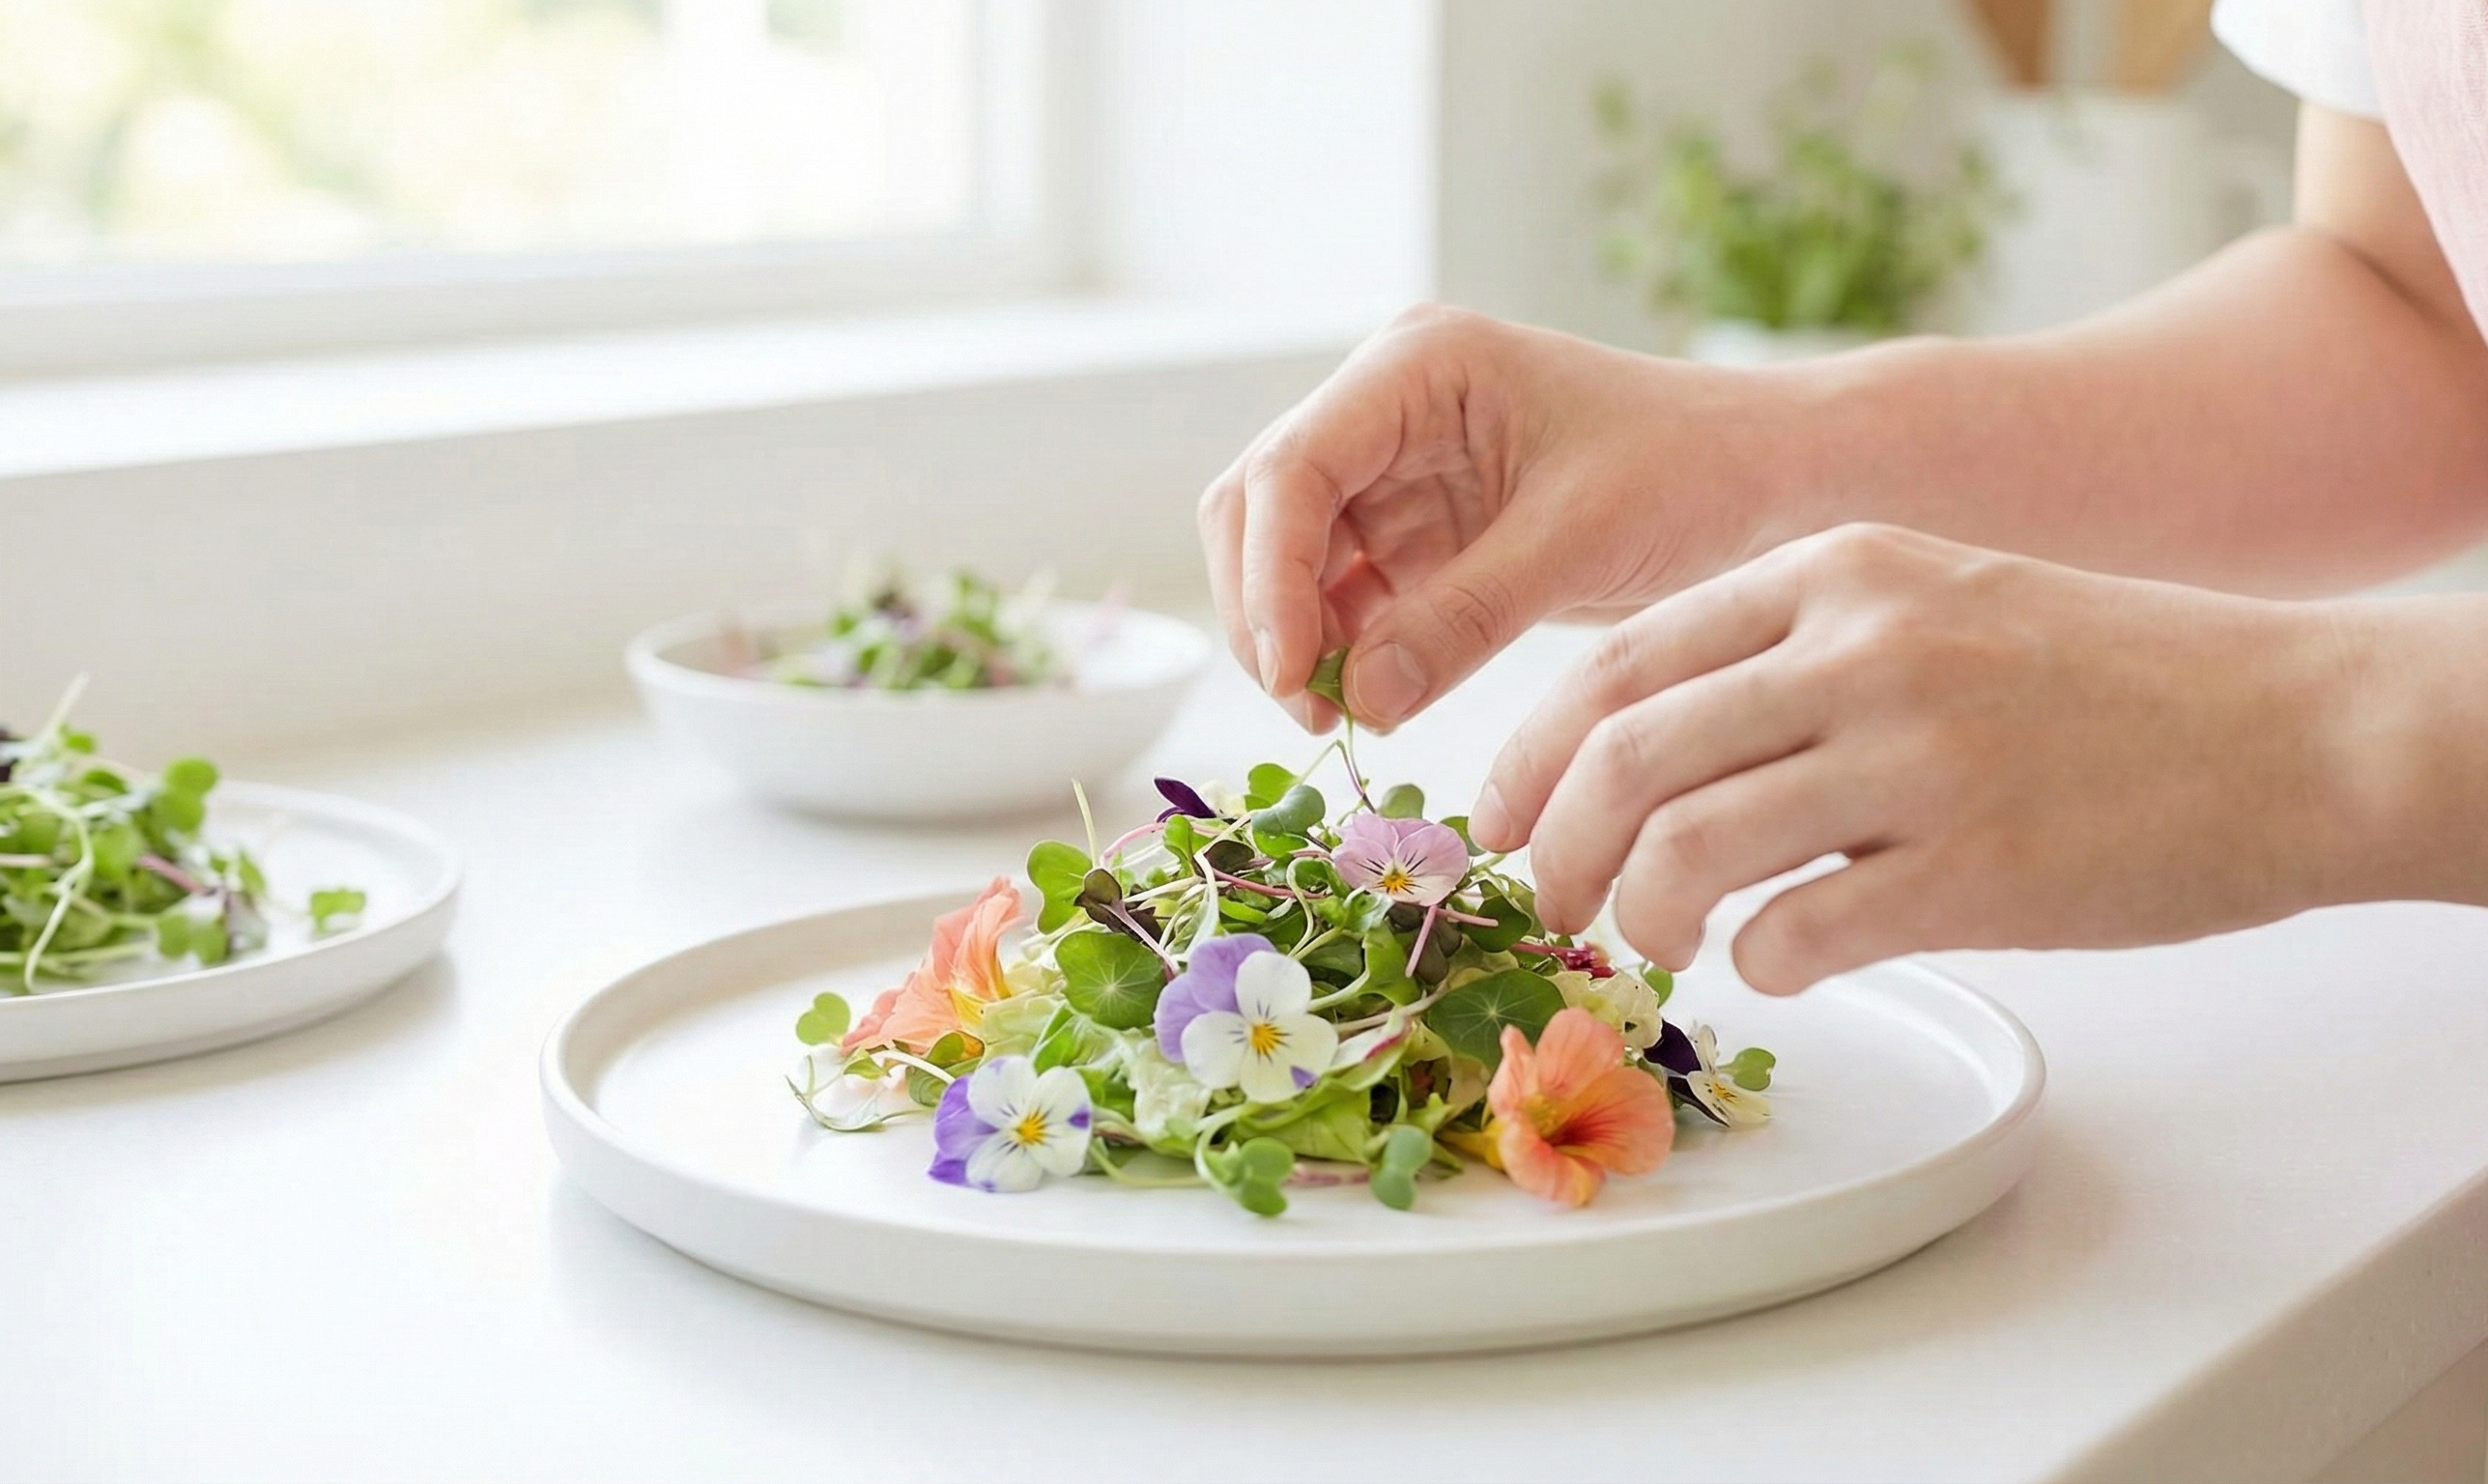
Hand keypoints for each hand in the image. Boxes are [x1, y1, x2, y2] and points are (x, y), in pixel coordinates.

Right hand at [1197, 304, 1813, 729]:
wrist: (1767, 481)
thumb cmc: (1693, 472)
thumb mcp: (1580, 541)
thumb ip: (1462, 619)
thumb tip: (1354, 701)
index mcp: (1417, 367)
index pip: (1293, 469)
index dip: (1271, 575)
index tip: (1291, 674)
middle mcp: (1386, 408)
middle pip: (1261, 510)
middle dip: (1269, 612)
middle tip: (1311, 711)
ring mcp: (1393, 472)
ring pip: (1286, 561)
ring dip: (1296, 641)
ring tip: (1342, 719)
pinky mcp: (1413, 535)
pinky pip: (1339, 598)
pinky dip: (1341, 654)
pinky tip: (1371, 705)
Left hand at [1470, 524, 2371, 992]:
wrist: (2302, 725)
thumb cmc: (2110, 679)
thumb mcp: (1940, 602)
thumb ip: (1798, 654)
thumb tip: (1651, 753)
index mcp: (1840, 573)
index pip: (1622, 660)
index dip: (1529, 754)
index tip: (1494, 819)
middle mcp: (1865, 646)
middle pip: (1625, 752)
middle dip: (1547, 846)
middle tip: (1542, 906)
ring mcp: (1923, 753)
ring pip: (1685, 844)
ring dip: (1638, 914)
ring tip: (1656, 942)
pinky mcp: (1981, 865)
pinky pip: (1800, 932)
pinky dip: (1759, 963)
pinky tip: (1779, 963)